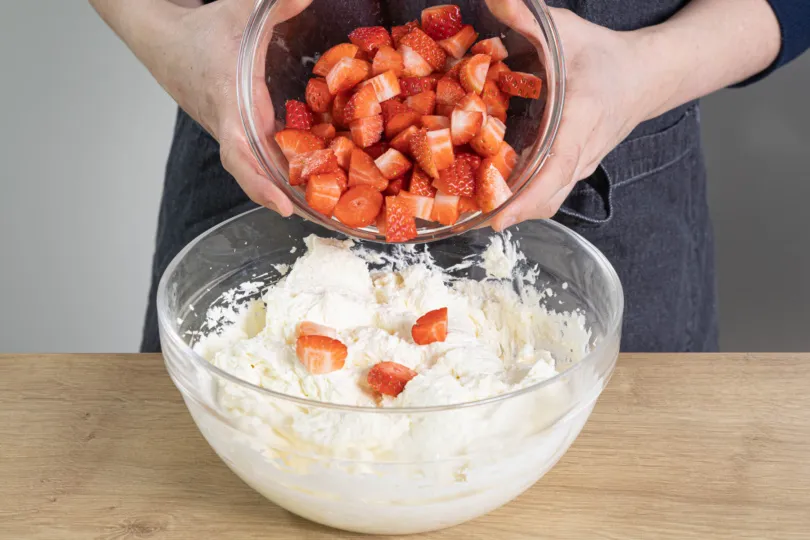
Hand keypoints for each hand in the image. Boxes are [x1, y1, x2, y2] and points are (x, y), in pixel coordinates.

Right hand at [153, 0, 311, 215]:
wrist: (165, 41)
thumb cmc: (197, 33)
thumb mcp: (238, 12)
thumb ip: (277, 4)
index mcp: (228, 106)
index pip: (239, 155)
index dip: (260, 183)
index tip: (283, 205)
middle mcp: (231, 128)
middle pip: (257, 175)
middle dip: (288, 198)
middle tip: (325, 217)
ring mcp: (235, 131)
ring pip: (262, 167)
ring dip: (291, 186)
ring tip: (328, 204)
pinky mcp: (241, 128)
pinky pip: (265, 153)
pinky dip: (287, 165)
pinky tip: (316, 172)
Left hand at [486, 6, 652, 230]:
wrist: (646, 77)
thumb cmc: (606, 56)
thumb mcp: (568, 31)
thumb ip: (529, 18)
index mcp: (582, 118)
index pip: (557, 166)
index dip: (528, 195)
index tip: (499, 215)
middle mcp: (582, 151)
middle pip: (547, 198)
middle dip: (508, 213)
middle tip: (465, 219)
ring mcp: (581, 165)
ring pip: (548, 201)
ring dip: (513, 212)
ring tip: (469, 214)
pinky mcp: (575, 169)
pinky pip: (549, 194)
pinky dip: (522, 202)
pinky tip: (490, 197)